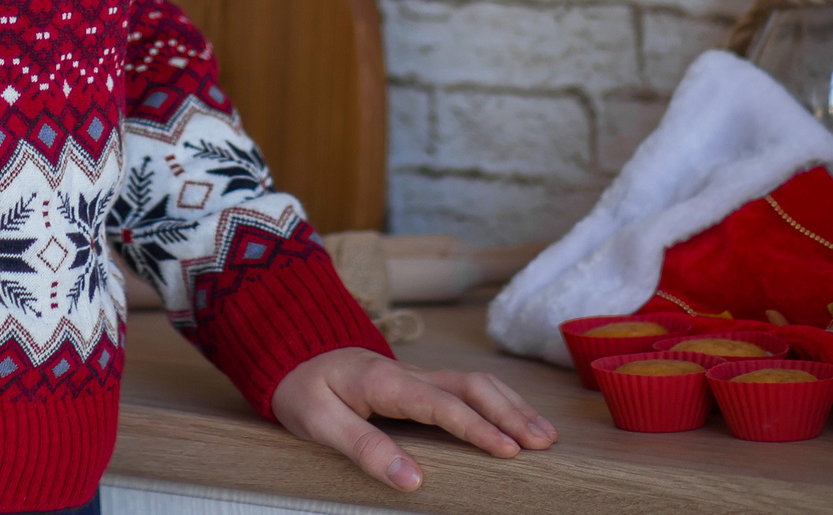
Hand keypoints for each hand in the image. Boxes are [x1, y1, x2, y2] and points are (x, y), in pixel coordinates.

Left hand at [272, 347, 555, 489]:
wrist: (289, 352)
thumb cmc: (303, 389)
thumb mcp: (319, 422)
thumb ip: (364, 447)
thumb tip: (412, 480)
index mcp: (385, 382)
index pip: (441, 403)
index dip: (477, 426)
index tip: (509, 451)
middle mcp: (408, 373)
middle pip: (471, 385)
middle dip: (510, 412)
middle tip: (543, 443)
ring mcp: (417, 375)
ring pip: (475, 382)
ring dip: (511, 405)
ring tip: (543, 435)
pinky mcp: (419, 383)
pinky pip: (466, 387)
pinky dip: (498, 401)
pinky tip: (516, 420)